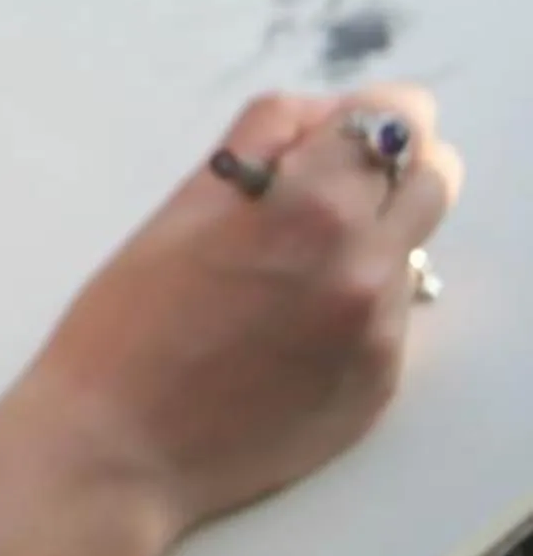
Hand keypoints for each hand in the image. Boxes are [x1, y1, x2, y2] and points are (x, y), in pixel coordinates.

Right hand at [0, 85, 463, 555]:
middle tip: (321, 184)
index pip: (393, 119)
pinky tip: (287, 320)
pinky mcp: (380, 382)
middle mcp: (365, 266)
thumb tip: (318, 122)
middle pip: (434, 177)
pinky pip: (392, 313)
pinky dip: (356, 300)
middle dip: (384, 167)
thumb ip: (261, 147)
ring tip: (292, 262)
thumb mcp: (182, 205)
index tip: (339, 125)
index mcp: (310, 208)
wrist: (120, 444)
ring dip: (370, 235)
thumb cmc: (126, 322)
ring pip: (411, 246)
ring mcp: (381, 331)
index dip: (367, 112)